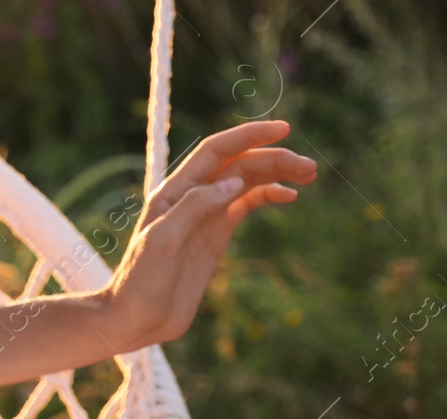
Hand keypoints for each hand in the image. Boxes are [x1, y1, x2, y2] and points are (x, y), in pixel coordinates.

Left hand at [102, 118, 317, 351]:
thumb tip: (235, 180)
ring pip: (245, 183)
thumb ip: (195, 207)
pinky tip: (288, 194)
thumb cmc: (141, 279)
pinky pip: (246, 206)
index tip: (282, 128)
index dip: (247, 136)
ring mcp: (206, 215)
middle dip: (272, 159)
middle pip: (237, 165)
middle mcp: (191, 196)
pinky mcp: (216, 236)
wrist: (137, 317)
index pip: (215, 151)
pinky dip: (268, 196)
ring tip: (309, 175)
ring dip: (275, 174)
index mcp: (174, 190)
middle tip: (310, 167)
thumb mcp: (163, 240)